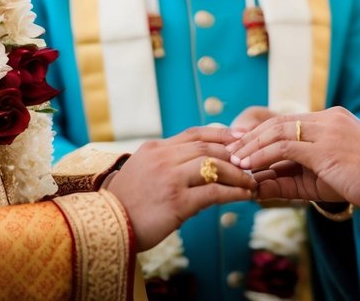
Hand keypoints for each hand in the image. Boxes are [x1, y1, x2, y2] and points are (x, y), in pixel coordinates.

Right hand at [107, 126, 254, 249]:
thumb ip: (166, 164)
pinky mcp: (177, 202)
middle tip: (252, 161)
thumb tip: (199, 166)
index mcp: (154, 148)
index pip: (195, 134)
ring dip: (238, 173)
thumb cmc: (126, 203)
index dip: (221, 133)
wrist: (106, 226)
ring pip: (214, 166)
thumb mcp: (142, 172)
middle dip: (234, 153)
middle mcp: (163, 159)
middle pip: (207, 147)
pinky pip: (213, 192)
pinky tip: (244, 196)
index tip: (241, 136)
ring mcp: (170, 179)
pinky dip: (233, 192)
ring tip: (252, 181)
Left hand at [226, 107, 359, 208]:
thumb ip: (294, 176)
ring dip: (253, 147)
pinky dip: (263, 157)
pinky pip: (284, 147)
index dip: (262, 133)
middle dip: (251, 137)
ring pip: (278, 132)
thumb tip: (261, 183)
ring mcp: (327, 131)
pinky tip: (250, 168)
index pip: (288, 121)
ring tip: (235, 161)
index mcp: (332, 119)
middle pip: (279, 122)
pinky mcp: (325, 148)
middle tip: (230, 151)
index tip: (242, 146)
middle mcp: (328, 119)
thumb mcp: (325, 178)